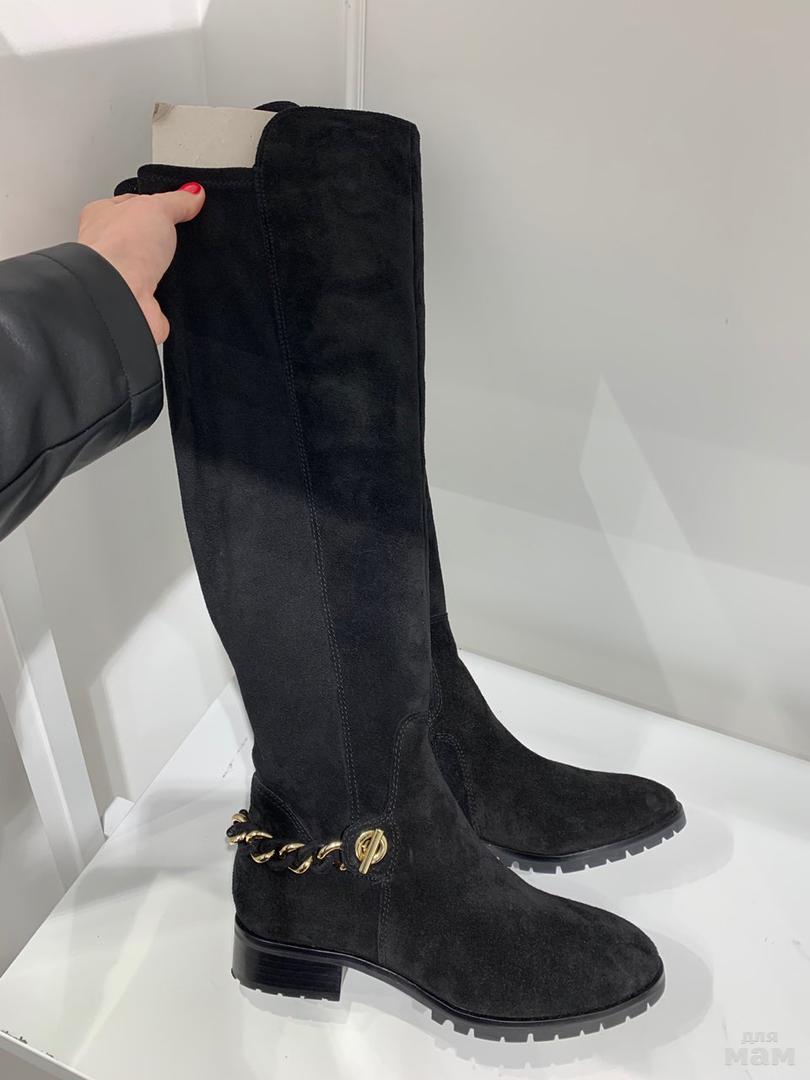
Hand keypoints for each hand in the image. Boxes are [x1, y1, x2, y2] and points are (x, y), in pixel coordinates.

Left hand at [77, 181, 204, 343]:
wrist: (119, 295)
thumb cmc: (121, 248)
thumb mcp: (157, 208)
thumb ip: (176, 200)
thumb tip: (193, 193)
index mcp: (101, 216)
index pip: (130, 203)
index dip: (155, 202)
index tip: (178, 203)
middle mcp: (107, 248)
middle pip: (141, 237)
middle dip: (162, 237)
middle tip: (180, 235)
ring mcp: (121, 278)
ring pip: (149, 269)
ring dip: (166, 269)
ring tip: (178, 263)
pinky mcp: (136, 302)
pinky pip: (159, 298)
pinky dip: (170, 297)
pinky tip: (178, 291)